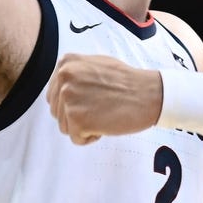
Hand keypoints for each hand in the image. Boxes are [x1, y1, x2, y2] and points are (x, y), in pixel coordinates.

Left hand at [47, 53, 162, 144]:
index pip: (54, 95)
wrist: (149, 94)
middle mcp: (63, 78)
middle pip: (57, 111)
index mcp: (66, 64)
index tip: (92, 101)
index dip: (73, 104)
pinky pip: (76, 138)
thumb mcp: (96, 65)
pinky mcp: (77, 119)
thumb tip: (61, 88)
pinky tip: (106, 124)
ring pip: (65, 126)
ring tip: (104, 113)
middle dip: (77, 116)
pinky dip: (90, 137)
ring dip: (84, 126)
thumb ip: (76, 74)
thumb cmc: (128, 82)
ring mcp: (69, 99)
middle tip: (101, 107)